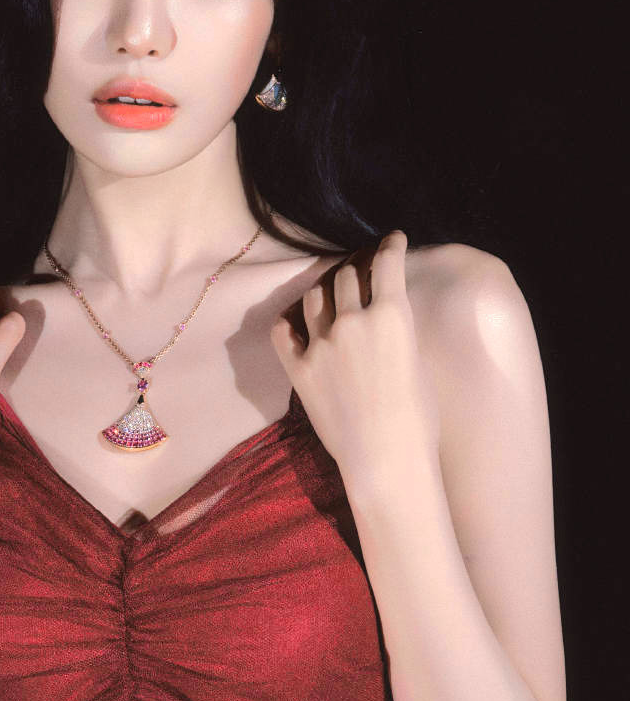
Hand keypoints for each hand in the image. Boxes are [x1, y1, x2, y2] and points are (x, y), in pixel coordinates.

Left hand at [269, 231, 439, 483]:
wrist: (387, 461)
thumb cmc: (418, 420)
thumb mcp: (417, 360)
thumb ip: (397, 329)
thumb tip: (386, 315)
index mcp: (391, 315)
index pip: (386, 263)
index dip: (390, 245)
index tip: (392, 240)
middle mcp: (352, 321)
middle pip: (346, 274)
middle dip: (356, 265)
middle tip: (360, 265)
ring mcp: (320, 343)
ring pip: (315, 295)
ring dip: (324, 287)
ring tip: (330, 289)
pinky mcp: (298, 368)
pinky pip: (283, 329)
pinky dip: (290, 318)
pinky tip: (296, 318)